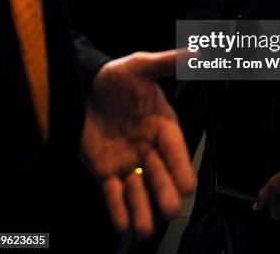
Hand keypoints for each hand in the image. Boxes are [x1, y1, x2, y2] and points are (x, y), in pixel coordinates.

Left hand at [80, 50, 194, 237]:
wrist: (81, 86)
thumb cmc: (115, 76)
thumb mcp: (141, 66)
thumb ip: (169, 62)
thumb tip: (198, 54)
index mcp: (163, 125)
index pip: (175, 149)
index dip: (181, 167)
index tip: (188, 186)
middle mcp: (149, 147)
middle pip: (161, 175)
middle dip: (165, 193)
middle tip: (170, 209)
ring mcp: (129, 162)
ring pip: (139, 191)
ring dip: (142, 208)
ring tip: (144, 226)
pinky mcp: (107, 172)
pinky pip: (113, 194)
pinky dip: (118, 208)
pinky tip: (121, 221)